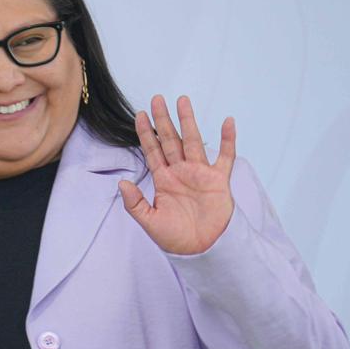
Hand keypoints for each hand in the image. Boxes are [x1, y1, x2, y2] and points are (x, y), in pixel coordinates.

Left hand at [119, 95, 235, 255]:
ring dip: (188, 121)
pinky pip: (225, 156)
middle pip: (171, 139)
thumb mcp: (149, 221)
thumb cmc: (175, 239)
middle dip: (164, 119)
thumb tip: (122, 183)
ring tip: (182, 101)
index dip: (146, 133)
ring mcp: (200, 174)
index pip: (152, 151)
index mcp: (164, 180)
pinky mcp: (218, 180)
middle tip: (157, 98)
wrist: (202, 250)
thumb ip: (135, 203)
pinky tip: (227, 122)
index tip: (139, 114)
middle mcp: (181, 172)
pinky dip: (228, 140)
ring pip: (193, 141)